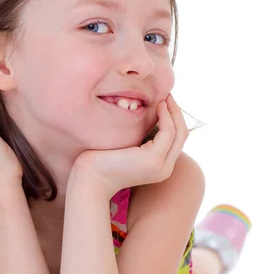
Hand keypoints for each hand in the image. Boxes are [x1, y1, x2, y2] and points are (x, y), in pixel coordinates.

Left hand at [73, 94, 188, 196]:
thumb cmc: (103, 161)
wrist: (91, 178)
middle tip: (168, 95)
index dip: (174, 119)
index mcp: (160, 167)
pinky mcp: (153, 158)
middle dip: (177, 113)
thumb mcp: (128, 147)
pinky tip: (158, 106)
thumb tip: (150, 116)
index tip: (165, 102)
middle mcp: (165, 169)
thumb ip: (142, 137)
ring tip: (164, 98)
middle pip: (182, 135)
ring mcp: (161, 165)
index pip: (176, 140)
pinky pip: (168, 132)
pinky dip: (166, 116)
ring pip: (180, 133)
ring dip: (174, 112)